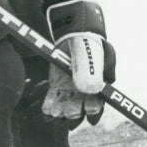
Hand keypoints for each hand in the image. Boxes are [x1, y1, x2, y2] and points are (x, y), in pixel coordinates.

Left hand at [44, 0, 115, 127]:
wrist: (75, 33)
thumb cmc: (92, 45)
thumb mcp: (98, 56)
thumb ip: (96, 72)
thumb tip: (93, 92)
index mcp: (99, 87)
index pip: (98, 105)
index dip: (94, 112)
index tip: (89, 112)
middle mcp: (84, 92)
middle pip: (80, 110)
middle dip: (75, 113)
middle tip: (70, 111)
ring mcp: (70, 90)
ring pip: (65, 108)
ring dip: (61, 113)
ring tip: (57, 113)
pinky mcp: (56, 86)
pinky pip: (52, 101)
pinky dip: (49, 109)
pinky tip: (47, 113)